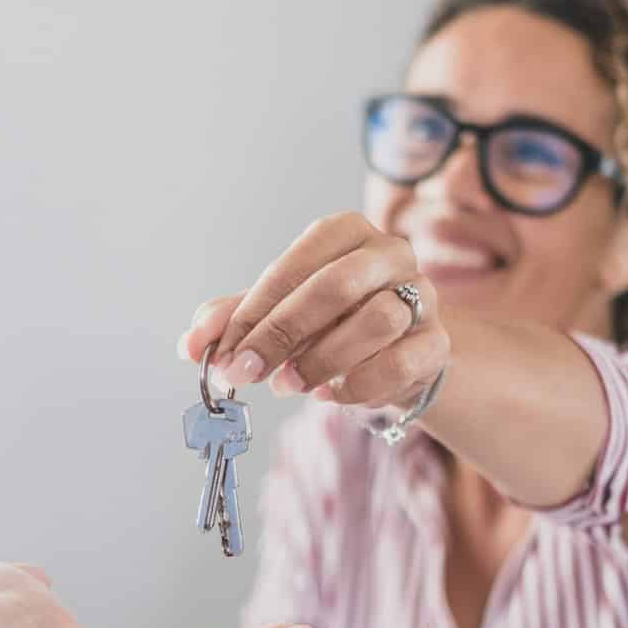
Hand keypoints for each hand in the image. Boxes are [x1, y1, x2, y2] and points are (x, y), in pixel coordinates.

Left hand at [180, 212, 448, 410]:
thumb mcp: (275, 314)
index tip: (222, 353)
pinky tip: (330, 395)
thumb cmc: (329, 324)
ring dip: (323, 359)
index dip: (253, 312)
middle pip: (337, 285)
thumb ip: (232, 322)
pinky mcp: (437, 342)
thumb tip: (190, 345)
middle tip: (246, 372)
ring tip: (289, 385)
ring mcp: (422, 295)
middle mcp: (390, 253)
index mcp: (345, 233)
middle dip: (283, 333)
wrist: (394, 354)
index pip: (296, 264)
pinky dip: (360, 384)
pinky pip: (404, 361)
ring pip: (378, 320)